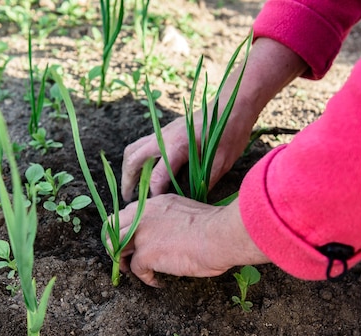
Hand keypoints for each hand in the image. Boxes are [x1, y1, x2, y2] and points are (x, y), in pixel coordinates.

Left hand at [116, 195, 269, 286]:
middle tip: (126, 256)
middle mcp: (144, 214)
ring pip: (115, 247)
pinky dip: (145, 279)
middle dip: (116, 242)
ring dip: (122, 261)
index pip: (129, 212)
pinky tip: (157, 282)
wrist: (220, 235)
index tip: (136, 240)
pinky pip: (135, 269)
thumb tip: (171, 233)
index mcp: (155, 203)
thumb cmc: (215, 227)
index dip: (128, 228)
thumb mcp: (187, 211)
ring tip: (134, 271)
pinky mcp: (146, 254)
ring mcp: (142, 234)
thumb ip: (171, 218)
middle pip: (113, 226)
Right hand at [121, 38, 306, 202]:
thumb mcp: (222, 161)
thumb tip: (194, 200)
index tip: (155, 207)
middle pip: (133, 160)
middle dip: (128, 181)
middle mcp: (164, 137)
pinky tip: (144, 171)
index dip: (153, 195)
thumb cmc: (230, 132)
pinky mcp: (165, 130)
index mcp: (177, 146)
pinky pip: (141, 144)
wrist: (232, 105)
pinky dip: (136, 159)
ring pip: (133, 149)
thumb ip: (206, 181)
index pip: (156, 177)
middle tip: (128, 199)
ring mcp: (162, 132)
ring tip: (132, 186)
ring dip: (129, 168)